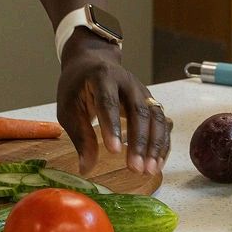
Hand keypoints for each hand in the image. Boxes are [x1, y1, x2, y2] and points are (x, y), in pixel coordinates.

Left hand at [56, 32, 171, 175]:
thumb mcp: (69, 108)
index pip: (108, 102)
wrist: (92, 61)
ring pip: (156, 117)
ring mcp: (142, 91)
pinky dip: (163, 143)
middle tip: (135, 168)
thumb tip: (86, 168)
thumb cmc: (77, 86)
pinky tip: (158, 163)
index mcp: (102, 77)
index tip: (113, 151)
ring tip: (150, 170)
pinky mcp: (151, 102)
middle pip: (138, 111)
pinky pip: (162, 123)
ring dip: (155, 145)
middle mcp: (127, 82)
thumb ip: (80, 136)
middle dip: (139, 141)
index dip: (111, 126)